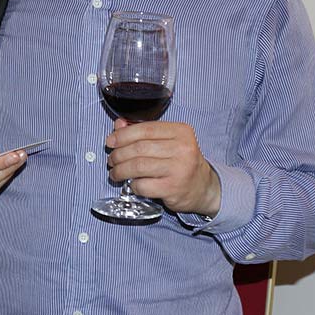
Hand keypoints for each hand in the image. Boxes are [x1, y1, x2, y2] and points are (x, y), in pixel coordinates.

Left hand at [105, 119, 220, 215]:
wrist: (203, 188)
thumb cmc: (182, 162)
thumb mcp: (168, 142)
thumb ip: (144, 132)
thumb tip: (118, 125)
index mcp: (181, 131)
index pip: (145, 129)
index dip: (123, 135)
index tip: (110, 141)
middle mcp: (182, 148)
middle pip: (139, 148)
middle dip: (119, 154)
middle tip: (112, 159)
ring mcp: (179, 169)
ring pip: (138, 166)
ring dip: (121, 170)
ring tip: (115, 172)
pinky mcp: (173, 188)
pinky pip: (143, 185)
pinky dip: (133, 185)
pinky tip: (132, 184)